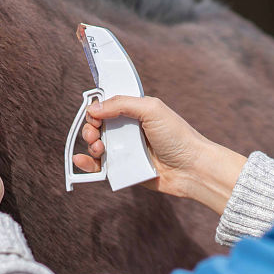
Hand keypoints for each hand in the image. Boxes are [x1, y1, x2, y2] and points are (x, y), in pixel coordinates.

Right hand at [73, 96, 245, 212]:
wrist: (192, 168)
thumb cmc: (178, 136)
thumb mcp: (151, 109)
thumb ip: (122, 103)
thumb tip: (94, 107)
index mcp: (135, 112)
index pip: (106, 107)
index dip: (96, 109)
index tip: (93, 114)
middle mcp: (128, 131)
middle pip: (98, 126)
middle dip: (90, 129)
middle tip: (95, 134)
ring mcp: (125, 151)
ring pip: (96, 146)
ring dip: (90, 145)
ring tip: (98, 148)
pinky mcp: (124, 169)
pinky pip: (100, 167)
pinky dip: (87, 164)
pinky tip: (81, 161)